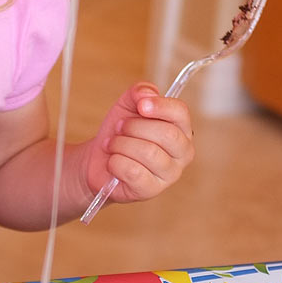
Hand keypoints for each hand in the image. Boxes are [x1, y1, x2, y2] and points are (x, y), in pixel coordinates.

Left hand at [85, 82, 193, 204]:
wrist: (98, 159)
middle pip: (166, 134)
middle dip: (134, 127)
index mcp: (181, 129)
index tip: (141, 105)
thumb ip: (140, 92)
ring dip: (121, 144)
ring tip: (112, 145)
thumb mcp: (127, 105)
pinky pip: (133, 171)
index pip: (181, 113)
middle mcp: (182, 153)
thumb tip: (147, 94)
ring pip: (148, 152)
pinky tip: (113, 161)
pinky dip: (115, 162)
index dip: (160, 106)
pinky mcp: (151, 190)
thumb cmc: (119, 133)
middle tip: (118, 128)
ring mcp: (169, 174)